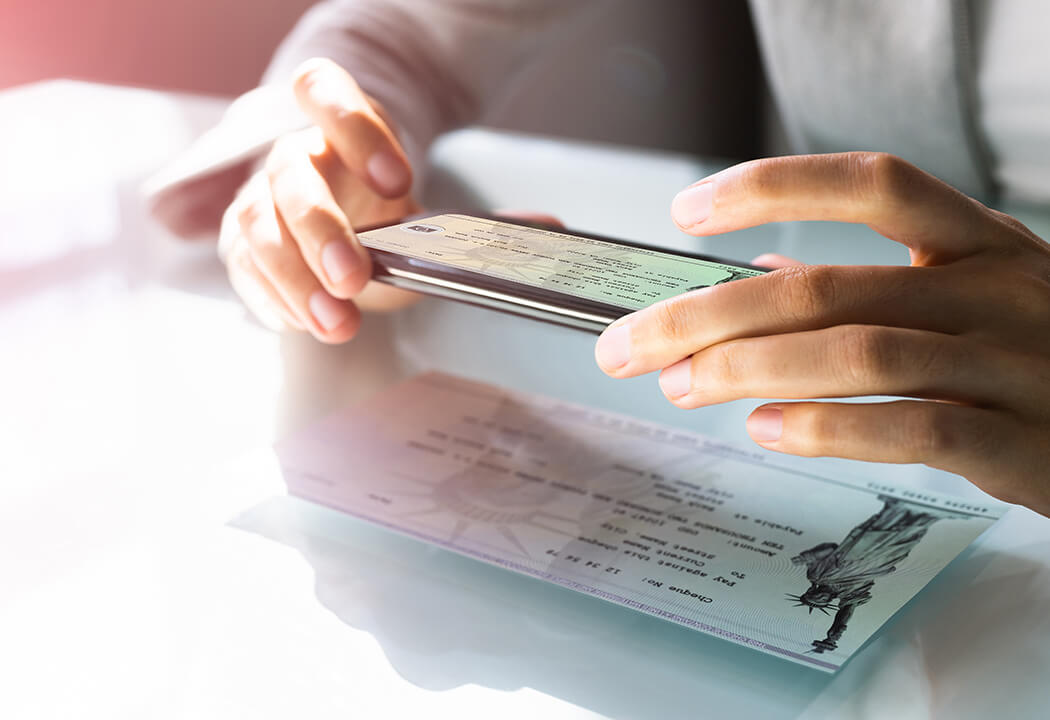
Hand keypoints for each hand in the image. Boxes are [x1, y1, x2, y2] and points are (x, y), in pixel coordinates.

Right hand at [220, 58, 419, 342]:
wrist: (355, 225)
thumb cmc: (384, 210)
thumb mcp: (416, 208)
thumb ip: (430, 233)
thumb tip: (448, 268)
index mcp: (338, 123)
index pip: (325, 90)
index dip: (356, 131)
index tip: (396, 180)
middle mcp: (295, 153)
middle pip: (291, 175)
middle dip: (321, 229)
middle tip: (352, 278)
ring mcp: (260, 194)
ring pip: (257, 224)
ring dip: (295, 279)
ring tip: (336, 323)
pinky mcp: (240, 239)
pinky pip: (244, 265)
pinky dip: (276, 298)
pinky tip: (308, 322)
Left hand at [595, 152, 1049, 515]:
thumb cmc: (1043, 362)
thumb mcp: (976, 299)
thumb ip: (875, 284)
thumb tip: (760, 271)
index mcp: (981, 243)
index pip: (872, 182)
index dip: (772, 185)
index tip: (685, 212)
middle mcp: (995, 290)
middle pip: (825, 283)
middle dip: (707, 312)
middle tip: (629, 343)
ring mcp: (1014, 364)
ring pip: (857, 352)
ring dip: (748, 370)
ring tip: (679, 386)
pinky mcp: (1023, 444)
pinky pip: (911, 428)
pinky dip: (826, 430)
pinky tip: (765, 432)